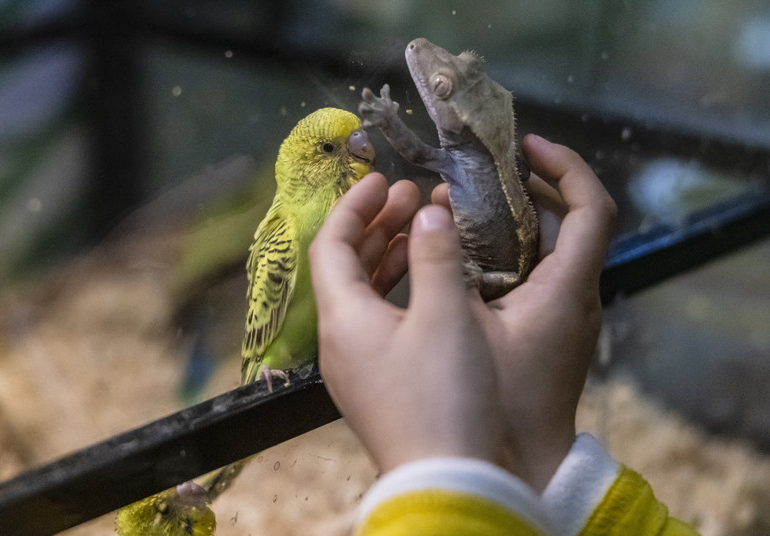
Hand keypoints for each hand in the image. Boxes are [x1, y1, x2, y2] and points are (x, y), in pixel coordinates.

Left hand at [310, 173, 500, 472]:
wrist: (449, 481)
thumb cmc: (444, 397)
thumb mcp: (445, 316)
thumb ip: (435, 257)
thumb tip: (430, 216)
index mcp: (344, 318)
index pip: (331, 245)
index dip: (353, 206)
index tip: (381, 179)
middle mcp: (340, 341)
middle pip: (344, 268)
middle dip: (375, 227)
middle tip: (410, 198)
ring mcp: (356, 366)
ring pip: (363, 295)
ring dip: (388, 257)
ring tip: (421, 230)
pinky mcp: (377, 385)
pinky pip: (377, 322)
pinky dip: (398, 292)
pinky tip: (428, 284)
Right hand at [433, 134, 616, 490]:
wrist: (514, 467)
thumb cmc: (490, 400)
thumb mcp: (457, 326)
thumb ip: (441, 265)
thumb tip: (428, 216)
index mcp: (568, 291)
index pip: (592, 208)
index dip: (566, 165)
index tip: (525, 145)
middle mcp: (577, 298)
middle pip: (568, 221)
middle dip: (525, 189)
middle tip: (476, 176)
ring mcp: (565, 316)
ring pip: (549, 248)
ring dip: (511, 220)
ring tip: (460, 207)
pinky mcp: (548, 331)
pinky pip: (535, 273)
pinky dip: (506, 252)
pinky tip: (463, 253)